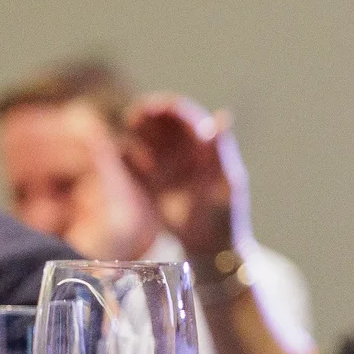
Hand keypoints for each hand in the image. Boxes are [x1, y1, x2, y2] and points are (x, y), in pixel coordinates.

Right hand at [121, 96, 248, 259]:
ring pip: (142, 138)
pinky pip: (129, 162)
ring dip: (135, 136)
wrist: (211, 247)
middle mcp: (183, 150)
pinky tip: (137, 167)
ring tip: (142, 152)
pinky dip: (126, 158)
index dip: (165, 106)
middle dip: (144, 115)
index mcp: (205, 144)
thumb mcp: (226, 181)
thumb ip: (221, 149)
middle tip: (134, 122)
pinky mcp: (149, 184)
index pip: (182, 114)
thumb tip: (222, 115)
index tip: (149, 108)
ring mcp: (164, 166)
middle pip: (158, 121)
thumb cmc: (225, 213)